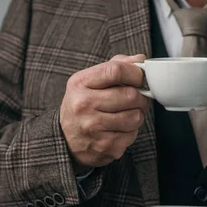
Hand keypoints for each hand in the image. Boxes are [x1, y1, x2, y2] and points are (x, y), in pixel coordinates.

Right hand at [60, 54, 148, 171]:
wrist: (65, 138)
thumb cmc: (83, 103)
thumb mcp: (90, 80)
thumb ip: (116, 65)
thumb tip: (141, 60)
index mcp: (80, 83)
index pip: (116, 70)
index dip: (136, 73)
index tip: (140, 78)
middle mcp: (84, 105)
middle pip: (131, 95)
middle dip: (141, 97)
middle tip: (137, 98)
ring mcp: (93, 127)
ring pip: (136, 117)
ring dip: (138, 115)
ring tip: (127, 113)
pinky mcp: (104, 146)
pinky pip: (132, 135)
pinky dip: (131, 131)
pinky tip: (119, 128)